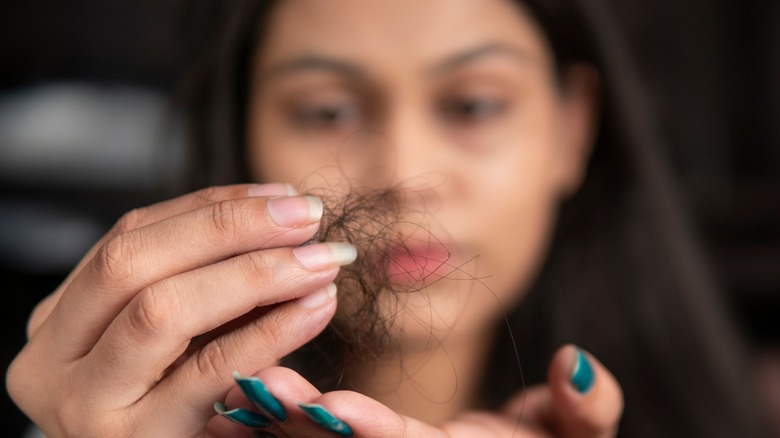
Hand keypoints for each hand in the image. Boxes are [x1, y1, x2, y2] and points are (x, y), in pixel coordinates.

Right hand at [7, 183, 356, 436]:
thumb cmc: (178, 406)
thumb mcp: (179, 337)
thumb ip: (208, 280)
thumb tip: (280, 216)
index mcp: (61, 320)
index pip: (130, 236)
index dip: (210, 207)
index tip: (280, 196)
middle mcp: (53, 359)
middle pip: (134, 262)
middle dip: (229, 227)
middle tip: (305, 217)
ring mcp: (86, 404)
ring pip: (162, 310)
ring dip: (255, 273)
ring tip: (320, 260)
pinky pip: (209, 371)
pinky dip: (270, 330)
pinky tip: (315, 307)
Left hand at [210, 344, 622, 436]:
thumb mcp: (579, 436)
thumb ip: (586, 409)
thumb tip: (574, 363)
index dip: (374, 435)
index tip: (333, 410)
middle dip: (305, 429)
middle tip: (259, 391)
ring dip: (274, 428)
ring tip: (232, 395)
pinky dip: (269, 429)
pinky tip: (228, 406)